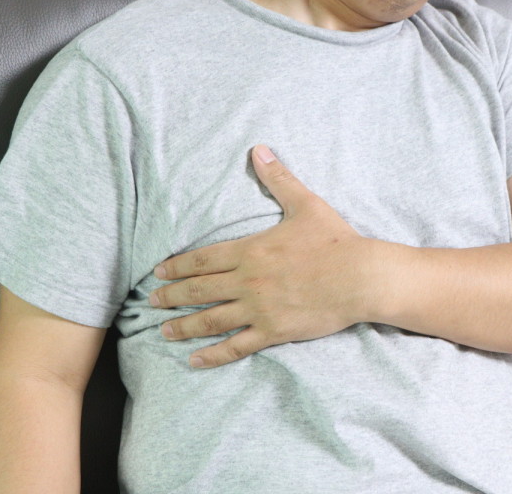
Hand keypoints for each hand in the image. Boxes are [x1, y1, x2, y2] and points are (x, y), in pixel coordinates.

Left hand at [150, 145, 388, 367]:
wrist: (361, 278)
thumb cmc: (334, 241)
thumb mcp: (305, 204)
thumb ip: (278, 179)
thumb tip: (259, 149)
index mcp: (250, 251)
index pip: (202, 260)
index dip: (177, 266)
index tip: (158, 272)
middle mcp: (247, 281)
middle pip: (199, 290)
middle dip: (171, 296)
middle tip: (151, 302)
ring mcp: (259, 309)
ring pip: (211, 320)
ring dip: (184, 326)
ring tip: (164, 331)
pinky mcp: (273, 332)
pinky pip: (237, 346)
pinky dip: (214, 355)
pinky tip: (195, 360)